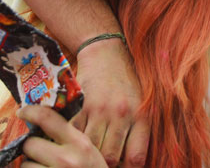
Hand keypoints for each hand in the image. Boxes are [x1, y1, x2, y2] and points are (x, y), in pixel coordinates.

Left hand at [19, 105, 106, 167]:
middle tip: (42, 155)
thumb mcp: (90, 153)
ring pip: (25, 165)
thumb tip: (42, 122)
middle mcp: (67, 160)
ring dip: (31, 167)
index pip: (48, 118)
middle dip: (33, 149)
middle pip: (30, 144)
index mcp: (80, 144)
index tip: (22, 112)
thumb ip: (71, 138)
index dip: (30, 111)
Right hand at [73, 40, 148, 166]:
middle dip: (102, 165)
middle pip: (109, 157)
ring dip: (85, 156)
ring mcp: (100, 110)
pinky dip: (69, 141)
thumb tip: (130, 164)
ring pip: (90, 148)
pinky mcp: (80, 105)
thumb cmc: (126, 82)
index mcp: (140, 116)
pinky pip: (73, 132)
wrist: (105, 53)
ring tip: (82, 157)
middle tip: (97, 164)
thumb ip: (138, 132)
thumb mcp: (141, 104)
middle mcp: (121, 114)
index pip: (135, 157)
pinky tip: (68, 144)